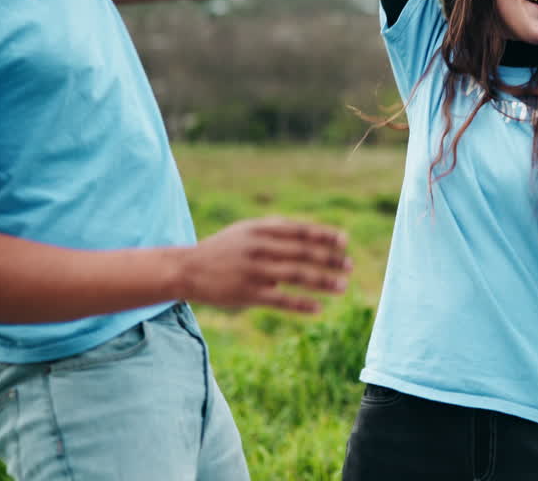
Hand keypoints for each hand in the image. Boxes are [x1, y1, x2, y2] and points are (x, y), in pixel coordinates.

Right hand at [181, 216, 350, 312]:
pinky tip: (318, 308)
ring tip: (342, 287)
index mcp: (260, 230)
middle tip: (350, 265)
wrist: (187, 269)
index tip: (344, 242)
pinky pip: (280, 300)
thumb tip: (311, 233)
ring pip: (296, 275)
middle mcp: (259, 248)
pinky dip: (301, 304)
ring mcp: (253, 271)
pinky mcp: (247, 294)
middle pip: (303, 252)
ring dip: (322, 281)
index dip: (324, 235)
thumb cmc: (223, 249)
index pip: (300, 230)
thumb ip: (276, 229)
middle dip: (329, 259)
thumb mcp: (246, 230)